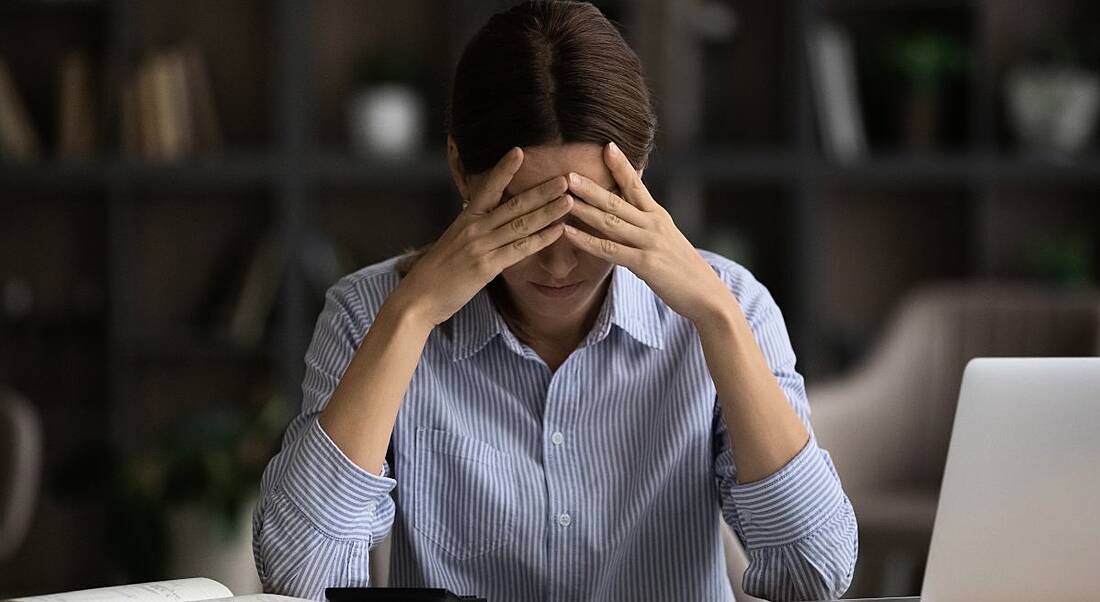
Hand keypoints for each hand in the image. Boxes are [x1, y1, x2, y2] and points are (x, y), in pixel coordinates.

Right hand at [398, 147, 574, 326]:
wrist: (418, 297)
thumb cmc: (435, 273)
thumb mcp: (452, 242)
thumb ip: (472, 229)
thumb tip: (486, 217)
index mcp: (464, 219)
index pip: (487, 188)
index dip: (503, 170)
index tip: (519, 151)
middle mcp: (474, 229)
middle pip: (513, 205)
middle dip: (541, 191)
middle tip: (563, 178)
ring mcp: (480, 246)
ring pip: (521, 224)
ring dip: (548, 211)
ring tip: (568, 200)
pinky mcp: (486, 266)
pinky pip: (519, 249)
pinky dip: (541, 239)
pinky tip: (558, 230)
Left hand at [563, 142, 729, 324]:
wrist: (707, 295)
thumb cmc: (683, 269)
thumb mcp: (667, 238)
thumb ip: (648, 223)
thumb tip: (632, 210)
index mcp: (658, 216)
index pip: (636, 185)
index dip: (622, 165)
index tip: (607, 145)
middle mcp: (654, 224)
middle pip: (617, 199)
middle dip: (591, 186)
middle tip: (568, 172)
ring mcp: (649, 242)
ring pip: (610, 221)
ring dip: (584, 208)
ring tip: (563, 197)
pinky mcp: (645, 263)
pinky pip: (609, 250)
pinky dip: (586, 241)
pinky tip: (568, 232)